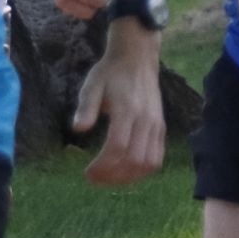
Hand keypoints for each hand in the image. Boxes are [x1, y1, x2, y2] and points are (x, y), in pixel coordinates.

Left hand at [73, 22, 164, 184]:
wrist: (138, 58)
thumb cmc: (110, 72)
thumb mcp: (92, 85)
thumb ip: (86, 107)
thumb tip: (78, 128)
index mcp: (126, 110)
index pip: (117, 147)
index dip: (102, 166)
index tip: (87, 173)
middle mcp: (145, 120)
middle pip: (134, 160)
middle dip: (113, 176)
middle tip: (96, 179)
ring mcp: (156, 125)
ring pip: (149, 163)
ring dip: (129, 177)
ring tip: (110, 178)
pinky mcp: (161, 128)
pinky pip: (157, 157)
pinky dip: (142, 171)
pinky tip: (126, 171)